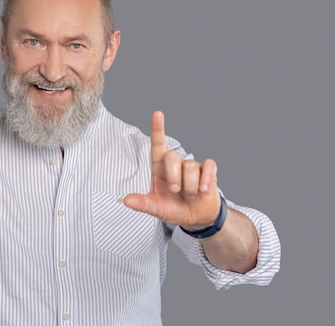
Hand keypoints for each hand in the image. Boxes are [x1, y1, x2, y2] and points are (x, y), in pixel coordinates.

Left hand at [124, 111, 220, 229]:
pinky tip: (203, 190)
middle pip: (172, 155)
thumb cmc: (173, 209)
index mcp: (160, 169)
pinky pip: (208, 166)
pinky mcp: (207, 171)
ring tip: (189, 196)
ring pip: (190, 166)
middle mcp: (175, 164)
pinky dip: (206, 179)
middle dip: (173, 176)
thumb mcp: (156, 208)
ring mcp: (191, 166)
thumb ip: (142, 204)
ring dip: (189, 186)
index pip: (157, 145)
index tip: (157, 114)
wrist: (195, 218)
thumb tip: (126, 200)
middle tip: (175, 190)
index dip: (157, 130)